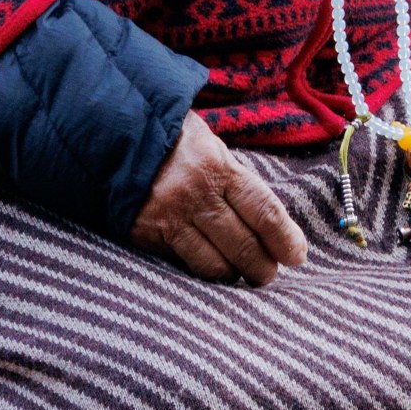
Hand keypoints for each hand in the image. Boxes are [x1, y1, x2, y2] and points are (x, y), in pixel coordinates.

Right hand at [129, 114, 307, 285]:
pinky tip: (211, 266)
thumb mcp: (211, 145)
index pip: (264, 211)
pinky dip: (202, 270)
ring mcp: (170, 218)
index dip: (285, 239)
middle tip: (270, 273)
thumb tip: (269, 221)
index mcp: (218, 167)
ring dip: (234, 274)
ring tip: (241, 273)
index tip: (298, 255)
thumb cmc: (173, 138)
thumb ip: (236, 180)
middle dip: (264, 267)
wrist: (112, 134)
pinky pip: (184, 264)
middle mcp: (196, 195)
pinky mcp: (148, 235)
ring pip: (215, 265)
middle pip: (244, 246)